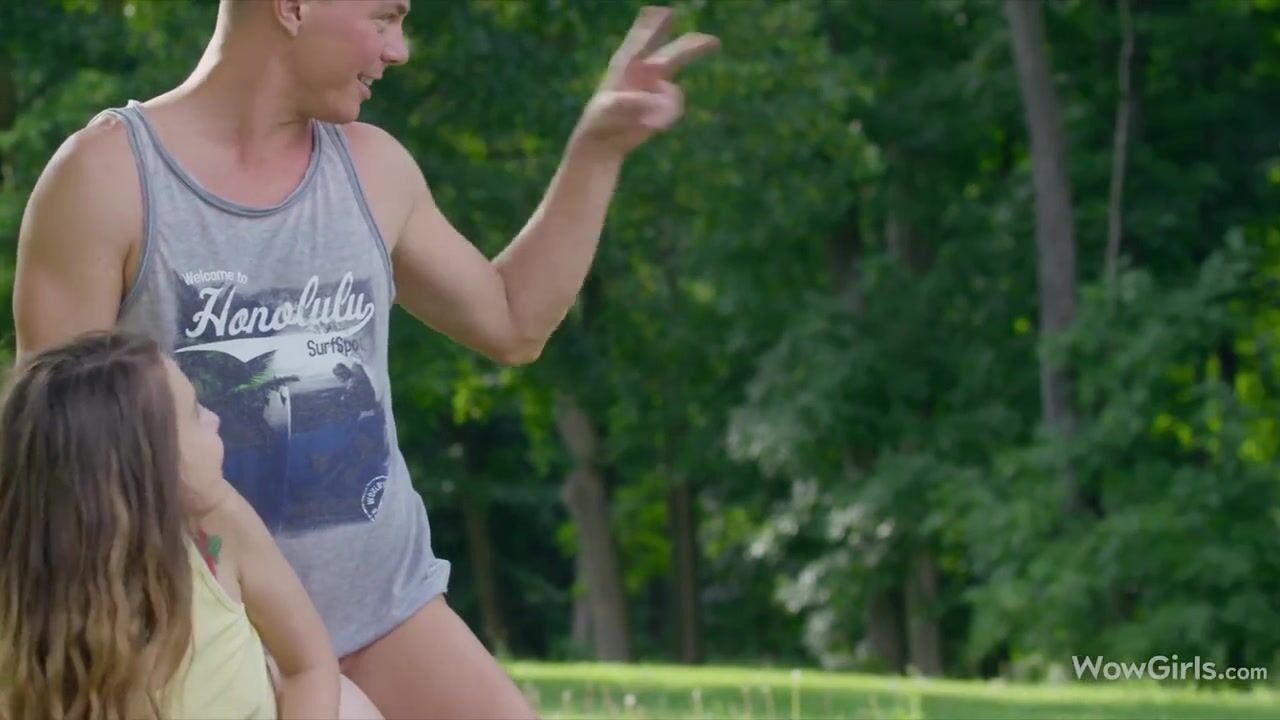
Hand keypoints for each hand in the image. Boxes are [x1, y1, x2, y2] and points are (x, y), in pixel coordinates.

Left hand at [571, 6, 719, 156]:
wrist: (604, 138)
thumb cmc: (600, 119)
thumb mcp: (607, 109)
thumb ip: (629, 101)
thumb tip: (655, 100)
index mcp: (625, 63)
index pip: (641, 38)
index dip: (654, 24)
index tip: (667, 12)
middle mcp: (643, 69)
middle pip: (674, 53)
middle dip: (693, 46)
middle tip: (714, 42)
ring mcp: (655, 85)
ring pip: (675, 92)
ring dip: (669, 106)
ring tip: (651, 120)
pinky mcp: (663, 102)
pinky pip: (675, 106)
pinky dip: (666, 116)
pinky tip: (651, 126)